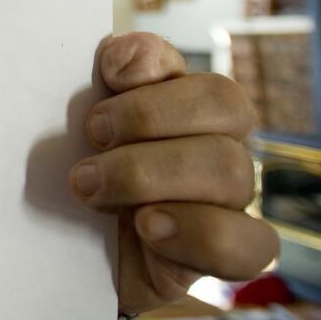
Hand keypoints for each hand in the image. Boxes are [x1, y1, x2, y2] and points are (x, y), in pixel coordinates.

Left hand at [71, 33, 277, 313]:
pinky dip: (196, 232)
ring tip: (93, 190)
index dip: (148, 58)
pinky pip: (250, 243)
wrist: (74, 261)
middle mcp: (215, 139)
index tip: (107, 74)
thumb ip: (92, 90)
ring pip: (230, 167)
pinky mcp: (231, 252)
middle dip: (147, 115)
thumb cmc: (77, 186)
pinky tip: (148, 227)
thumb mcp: (70, 135)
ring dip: (150, 174)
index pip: (177, 59)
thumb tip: (117, 58)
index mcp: (175, 99)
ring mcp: (230, 196)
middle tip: (92, 137)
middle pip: (223, 102)